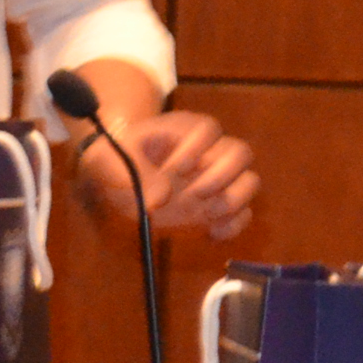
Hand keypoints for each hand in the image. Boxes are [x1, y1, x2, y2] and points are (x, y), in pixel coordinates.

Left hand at [80, 105, 256, 239]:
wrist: (113, 179)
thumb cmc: (115, 161)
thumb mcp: (112, 161)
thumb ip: (134, 175)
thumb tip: (160, 199)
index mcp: (185, 131)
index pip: (208, 129)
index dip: (196, 148)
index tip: (172, 169)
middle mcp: (209, 152)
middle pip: (241, 153)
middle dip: (222, 175)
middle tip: (194, 193)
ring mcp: (217, 179)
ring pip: (249, 182)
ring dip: (233, 200)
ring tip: (206, 214)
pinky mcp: (217, 205)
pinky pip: (243, 214)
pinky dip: (233, 225)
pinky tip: (210, 233)